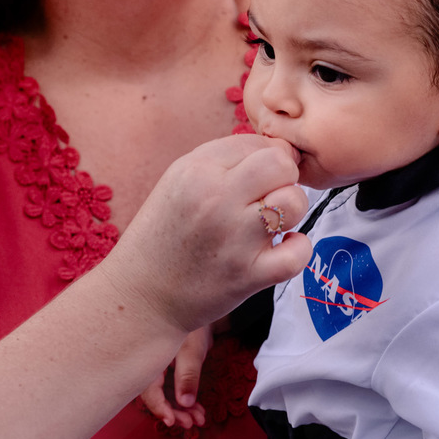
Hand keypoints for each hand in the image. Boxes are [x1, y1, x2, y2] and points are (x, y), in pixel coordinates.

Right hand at [101, 134, 310, 335]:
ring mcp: (233, 239)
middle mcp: (215, 200)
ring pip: (294, 202)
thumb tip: (281, 150)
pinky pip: (298, 253)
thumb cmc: (163, 236)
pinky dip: (297, 249)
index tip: (255, 179)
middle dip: (285, 177)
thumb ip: (224, 160)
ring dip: (292, 210)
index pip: (256, 143)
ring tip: (272, 222)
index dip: (265, 158)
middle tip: (269, 196)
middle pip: (281, 164)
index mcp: (195, 171)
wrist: (140, 295)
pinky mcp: (247, 275)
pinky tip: (281, 247)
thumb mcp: (178, 182)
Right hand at [141, 326, 212, 427]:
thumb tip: (185, 402)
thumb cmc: (192, 324)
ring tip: (199, 418)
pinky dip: (185, 400)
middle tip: (191, 423)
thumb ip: (187, 376)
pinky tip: (198, 410)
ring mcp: (159, 368)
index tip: (172, 421)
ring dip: (182, 410)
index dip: (160, 408)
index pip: (149, 391)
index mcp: (149, 360)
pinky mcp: (169, 369)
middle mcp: (151, 365)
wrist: (198, 307)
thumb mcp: (191, 350)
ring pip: (166, 395)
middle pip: (156, 397)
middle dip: (174, 413)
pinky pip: (173, 389)